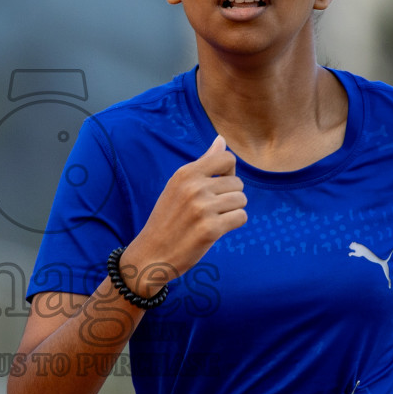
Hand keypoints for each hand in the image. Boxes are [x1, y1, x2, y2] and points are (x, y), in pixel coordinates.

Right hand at [120, 134, 246, 293]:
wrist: (151, 253)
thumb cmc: (168, 218)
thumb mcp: (179, 186)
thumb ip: (203, 163)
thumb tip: (221, 139)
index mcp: (185, 173)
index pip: (227, 158)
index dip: (229, 173)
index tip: (217, 186)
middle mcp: (194, 187)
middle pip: (238, 183)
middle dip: (230, 197)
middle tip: (210, 210)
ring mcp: (202, 208)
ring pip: (241, 200)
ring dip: (232, 211)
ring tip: (212, 219)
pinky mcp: (210, 229)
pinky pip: (241, 217)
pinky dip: (233, 224)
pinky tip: (217, 230)